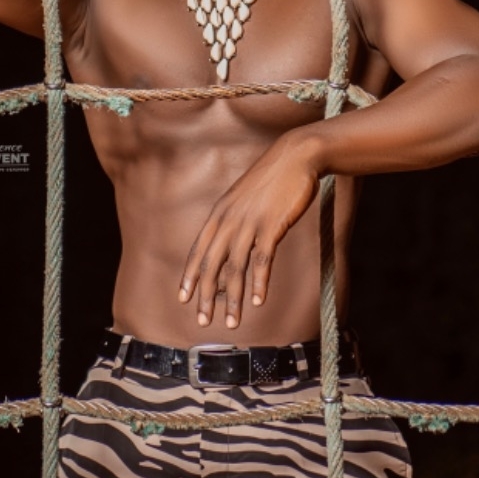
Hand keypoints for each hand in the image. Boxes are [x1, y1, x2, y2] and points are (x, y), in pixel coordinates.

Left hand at [178, 138, 318, 328]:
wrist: (295, 156)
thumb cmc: (271, 178)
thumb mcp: (244, 196)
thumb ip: (234, 218)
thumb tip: (230, 242)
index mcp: (220, 212)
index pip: (199, 249)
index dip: (190, 275)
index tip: (183, 298)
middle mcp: (229, 219)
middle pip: (212, 263)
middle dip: (206, 295)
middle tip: (203, 321)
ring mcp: (249, 222)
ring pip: (235, 267)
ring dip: (232, 298)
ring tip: (231, 322)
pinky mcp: (271, 225)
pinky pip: (262, 259)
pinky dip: (259, 282)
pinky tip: (258, 300)